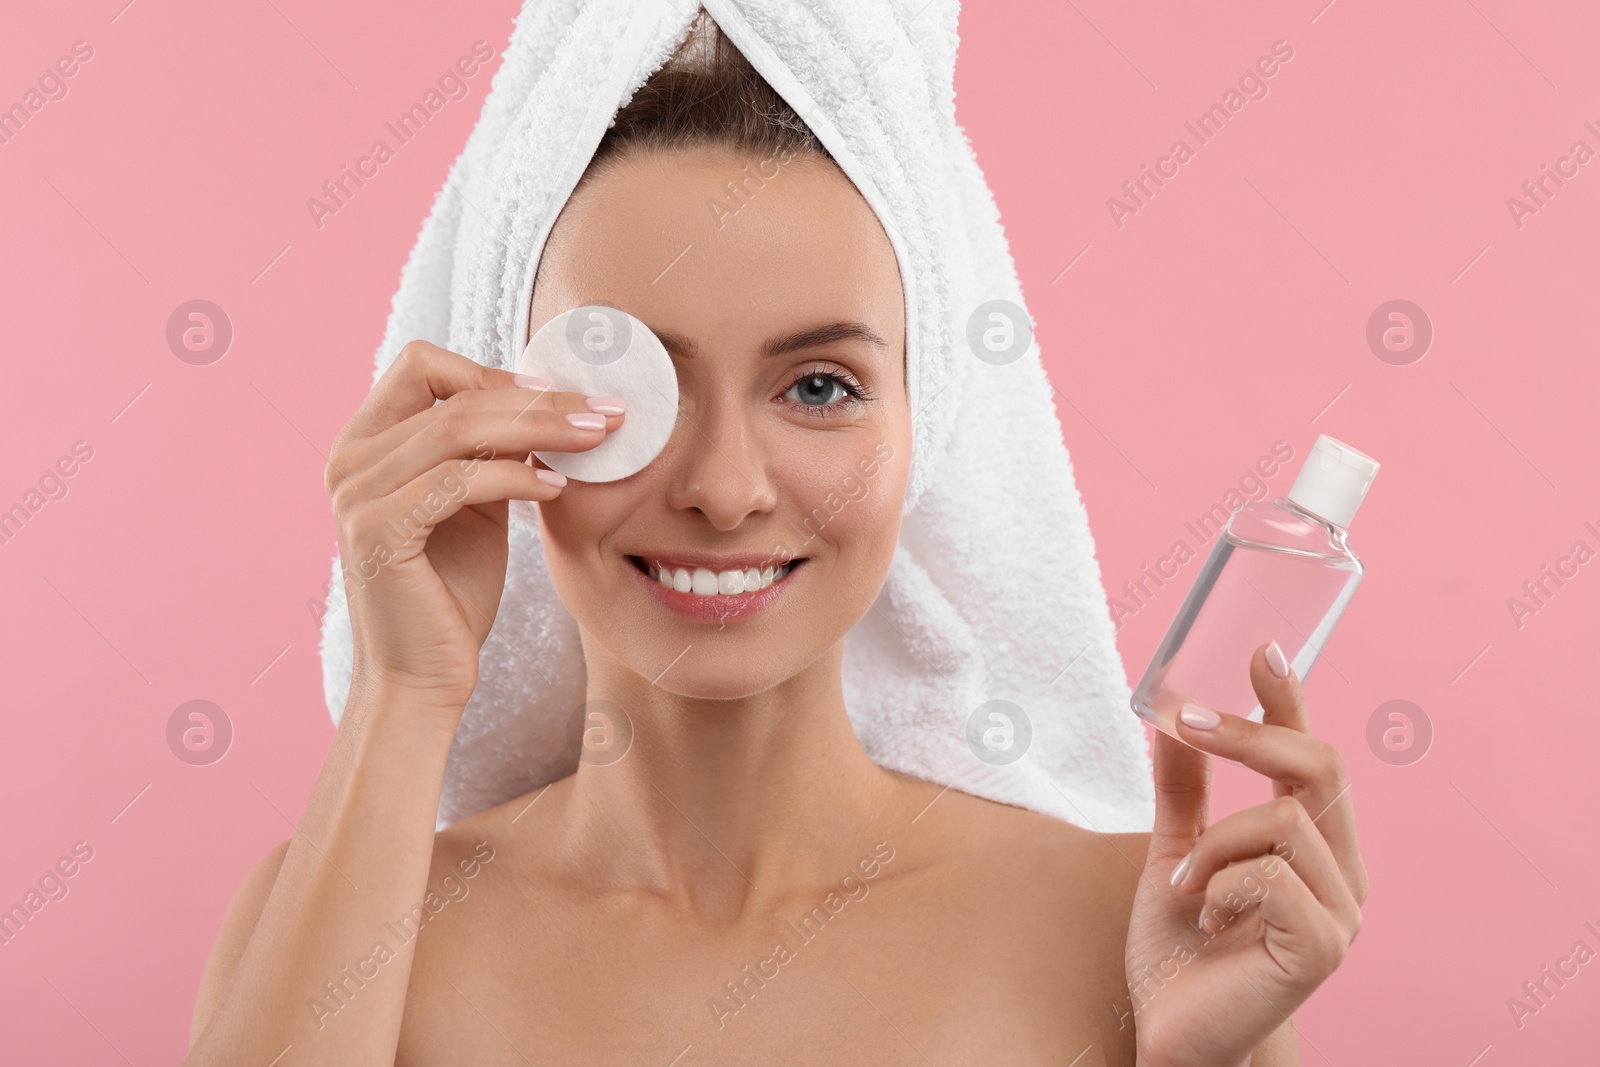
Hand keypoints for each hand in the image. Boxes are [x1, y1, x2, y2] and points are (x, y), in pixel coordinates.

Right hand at [325, 340, 621, 713]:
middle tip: (605, 411)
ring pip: (460, 428)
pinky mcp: (378, 529)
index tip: (561, 393)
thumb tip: (547, 400)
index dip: (494, 371)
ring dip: (541, 429)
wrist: (422, 677)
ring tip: (596, 439)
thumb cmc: (450, 592)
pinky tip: (558, 489)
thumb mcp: (475, 504)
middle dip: (540, 398)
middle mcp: (348, 458)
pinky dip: (516, 478)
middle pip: (452, 392)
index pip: (422, 364)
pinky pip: (459, 480)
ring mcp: (356, 492)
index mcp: (365, 443)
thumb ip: (492, 450)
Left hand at [1124, 641, 1367, 1066]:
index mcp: (1311, 842)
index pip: (1309, 754)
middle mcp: (1340, 868)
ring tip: (1186, 886)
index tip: (1264, 646)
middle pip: (1318, 766)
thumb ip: (1181, 790)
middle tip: (1182, 718)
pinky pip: (1269, 874)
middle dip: (1247, 733)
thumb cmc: (1181, 950)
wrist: (1175, 1033)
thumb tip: (1166, 714)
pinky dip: (1220, 883)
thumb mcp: (1173, 852)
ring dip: (1212, 844)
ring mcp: (1340, 909)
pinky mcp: (1323, 945)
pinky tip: (1205, 918)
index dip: (1291, 698)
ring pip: (1279, 819)